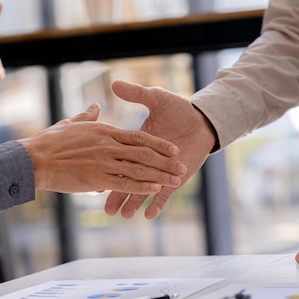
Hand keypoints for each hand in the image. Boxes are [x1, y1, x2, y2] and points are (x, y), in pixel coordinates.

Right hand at [17, 103, 186, 193]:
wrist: (34, 158)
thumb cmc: (49, 141)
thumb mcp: (71, 123)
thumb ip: (88, 116)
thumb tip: (96, 106)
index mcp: (105, 131)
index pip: (138, 137)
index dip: (158, 144)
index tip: (172, 149)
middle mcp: (108, 145)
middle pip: (145, 153)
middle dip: (166, 161)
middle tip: (182, 167)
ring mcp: (104, 162)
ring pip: (140, 168)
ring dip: (160, 175)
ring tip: (176, 180)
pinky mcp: (98, 179)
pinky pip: (126, 183)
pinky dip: (142, 187)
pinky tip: (155, 190)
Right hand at [104, 80, 215, 218]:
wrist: (203, 122)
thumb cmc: (178, 108)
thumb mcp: (156, 98)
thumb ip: (137, 93)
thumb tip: (115, 84)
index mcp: (133, 141)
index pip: (119, 154)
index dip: (107, 165)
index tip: (96, 176)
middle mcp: (142, 158)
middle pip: (128, 175)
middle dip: (118, 193)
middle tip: (107, 207)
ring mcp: (156, 170)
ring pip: (142, 187)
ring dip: (134, 201)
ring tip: (124, 215)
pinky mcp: (171, 179)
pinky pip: (164, 195)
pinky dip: (156, 203)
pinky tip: (149, 214)